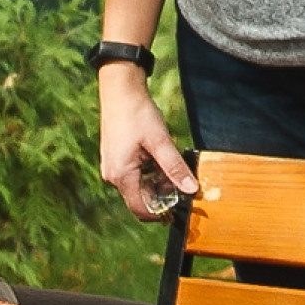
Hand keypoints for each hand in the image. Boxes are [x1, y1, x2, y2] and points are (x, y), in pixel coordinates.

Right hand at [98, 66, 196, 220]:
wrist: (120, 90)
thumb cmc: (137, 113)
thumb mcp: (160, 141)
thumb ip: (175, 167)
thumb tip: (191, 189)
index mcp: (121, 175)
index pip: (141, 209)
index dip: (162, 213)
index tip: (182, 209)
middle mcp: (113, 176)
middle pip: (141, 198)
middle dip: (162, 194)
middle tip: (183, 181)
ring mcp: (113, 168)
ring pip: (139, 186)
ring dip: (157, 181)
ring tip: (171, 163)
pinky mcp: (116, 159)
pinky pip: (135, 175)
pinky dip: (149, 172)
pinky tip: (160, 156)